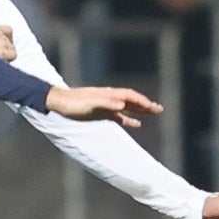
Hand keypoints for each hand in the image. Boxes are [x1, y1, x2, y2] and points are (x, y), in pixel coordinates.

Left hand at [45, 86, 162, 128]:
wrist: (59, 103)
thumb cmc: (73, 103)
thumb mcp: (89, 104)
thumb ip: (106, 104)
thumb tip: (122, 104)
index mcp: (108, 94)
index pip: (129, 96)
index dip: (141, 101)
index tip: (152, 108)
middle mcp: (109, 98)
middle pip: (131, 100)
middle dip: (146, 105)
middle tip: (160, 109)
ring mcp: (106, 105)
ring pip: (128, 107)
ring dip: (141, 111)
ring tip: (153, 113)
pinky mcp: (101, 113)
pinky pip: (119, 116)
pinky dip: (129, 119)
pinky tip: (136, 124)